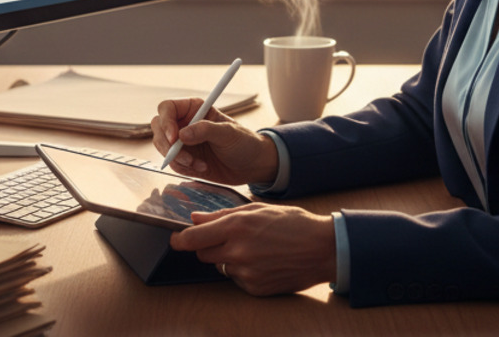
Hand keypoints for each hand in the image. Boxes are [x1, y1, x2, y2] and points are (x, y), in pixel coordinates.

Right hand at [151, 98, 278, 185]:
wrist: (252, 165)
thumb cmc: (244, 142)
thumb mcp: (228, 133)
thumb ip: (205, 130)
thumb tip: (182, 134)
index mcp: (193, 109)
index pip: (167, 108)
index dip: (166, 121)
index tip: (174, 137)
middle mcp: (184, 123)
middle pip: (158, 128)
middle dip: (167, 145)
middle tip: (185, 157)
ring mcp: (182, 141)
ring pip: (162, 147)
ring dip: (177, 159)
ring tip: (199, 164)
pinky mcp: (184, 158)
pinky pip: (172, 163)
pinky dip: (184, 168)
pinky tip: (202, 168)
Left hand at [169, 203, 336, 295]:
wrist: (322, 248)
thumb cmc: (293, 223)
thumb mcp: (257, 210)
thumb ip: (222, 215)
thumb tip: (195, 219)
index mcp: (236, 227)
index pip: (193, 239)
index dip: (180, 240)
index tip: (175, 240)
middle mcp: (237, 251)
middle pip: (203, 255)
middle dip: (207, 247)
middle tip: (225, 239)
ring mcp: (246, 272)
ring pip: (221, 267)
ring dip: (227, 259)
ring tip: (253, 248)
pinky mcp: (255, 288)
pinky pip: (237, 280)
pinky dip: (243, 272)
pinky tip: (262, 261)